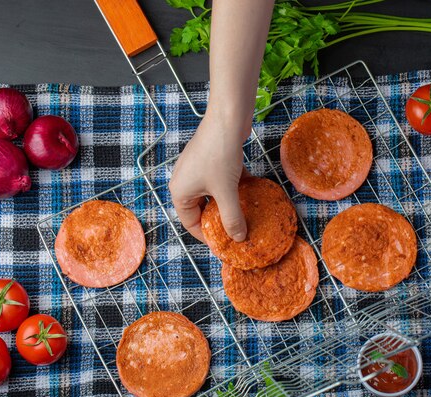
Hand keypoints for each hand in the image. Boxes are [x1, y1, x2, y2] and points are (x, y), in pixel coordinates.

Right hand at [169, 109, 248, 242]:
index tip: (225, 244)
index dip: (207, 235)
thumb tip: (238, 238)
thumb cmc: (219, 154)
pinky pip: (221, 180)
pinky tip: (250, 190)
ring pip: (214, 195)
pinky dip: (234, 186)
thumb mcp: (226, 191)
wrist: (227, 118)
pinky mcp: (212, 159)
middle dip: (220, 219)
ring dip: (229, 203)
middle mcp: (185, 181)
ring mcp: (198, 169)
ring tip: (246, 213)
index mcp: (180, 192)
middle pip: (202, 209)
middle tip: (238, 231)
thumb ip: (232, 217)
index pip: (190, 223)